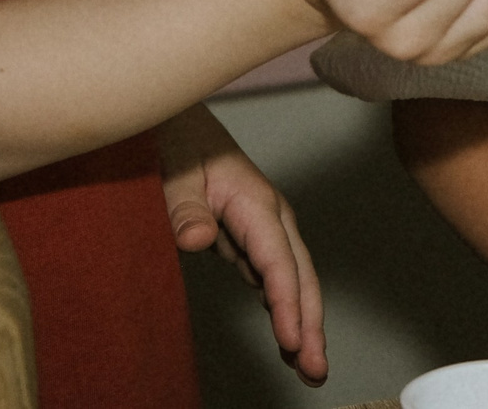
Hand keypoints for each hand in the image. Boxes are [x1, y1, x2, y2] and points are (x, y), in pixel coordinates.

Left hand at [158, 105, 326, 384]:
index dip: (286, 303)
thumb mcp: (173, 170)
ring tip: (308, 366)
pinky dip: (283, 305)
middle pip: (299, 275)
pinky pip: (273, 275)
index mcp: (255, 201)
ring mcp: (263, 224)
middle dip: (309, 324)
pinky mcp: (250, 233)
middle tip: (315, 371)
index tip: (289, 342)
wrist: (175, 116)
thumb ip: (184, 207)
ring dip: (302, 320)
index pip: (277, 260)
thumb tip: (198, 240)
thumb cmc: (176, 139)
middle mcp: (269, 214)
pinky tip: (285, 335)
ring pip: (292, 278)